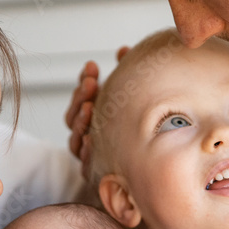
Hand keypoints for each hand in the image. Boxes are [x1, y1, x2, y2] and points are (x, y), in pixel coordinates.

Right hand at [64, 48, 130, 175]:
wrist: (154, 179)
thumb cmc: (141, 137)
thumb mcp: (133, 104)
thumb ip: (126, 78)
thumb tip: (124, 49)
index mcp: (95, 122)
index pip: (82, 100)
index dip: (83, 83)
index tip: (92, 67)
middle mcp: (89, 139)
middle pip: (74, 117)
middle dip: (80, 97)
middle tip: (91, 82)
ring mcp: (91, 157)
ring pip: (76, 139)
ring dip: (81, 121)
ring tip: (90, 106)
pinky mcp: (97, 176)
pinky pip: (85, 164)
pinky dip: (86, 151)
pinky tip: (92, 140)